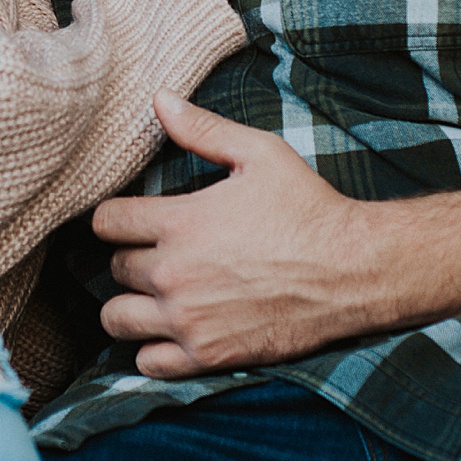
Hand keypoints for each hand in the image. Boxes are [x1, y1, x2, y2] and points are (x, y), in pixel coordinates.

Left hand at [94, 91, 460, 377]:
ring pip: (117, 318)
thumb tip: (158, 99)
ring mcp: (188, 319)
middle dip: (130, 258)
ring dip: (130, 305)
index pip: (105, 222)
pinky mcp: (208, 355)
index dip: (115, 218)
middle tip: (158, 254)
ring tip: (153, 295)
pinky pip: (147, 362)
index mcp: (179, 222)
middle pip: (114, 269)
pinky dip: (150, 349)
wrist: (354, 270)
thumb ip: (202, 128)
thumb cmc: (308, 207)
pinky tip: (170, 331)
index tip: (133, 220)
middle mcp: (173, 273)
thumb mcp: (258, 154)